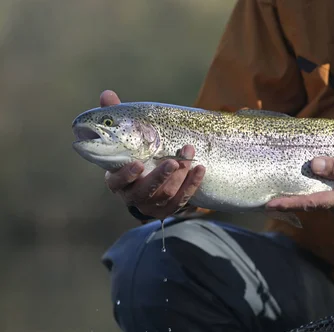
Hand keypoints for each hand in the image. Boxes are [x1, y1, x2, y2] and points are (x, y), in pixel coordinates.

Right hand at [100, 90, 205, 219]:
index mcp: (116, 181)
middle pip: (146, 191)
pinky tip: (200, 169)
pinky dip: (192, 184)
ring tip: (189, 155)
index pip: (117, 182)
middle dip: (160, 176)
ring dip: (180, 176)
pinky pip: (183, 200)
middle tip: (173, 161)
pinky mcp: (169, 208)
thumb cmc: (134, 154)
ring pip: (166, 195)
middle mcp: (132, 196)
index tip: (138, 164)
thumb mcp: (124, 138)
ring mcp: (152, 205)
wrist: (149, 181)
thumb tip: (107, 94)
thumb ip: (115, 118)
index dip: (126, 175)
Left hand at [266, 157, 333, 226]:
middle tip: (283, 178)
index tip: (269, 204)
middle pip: (314, 200)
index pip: (309, 203)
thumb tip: (313, 165)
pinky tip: (329, 177)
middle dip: (299, 191)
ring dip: (316, 188)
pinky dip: (328, 190)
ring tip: (306, 171)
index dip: (287, 203)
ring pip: (324, 199)